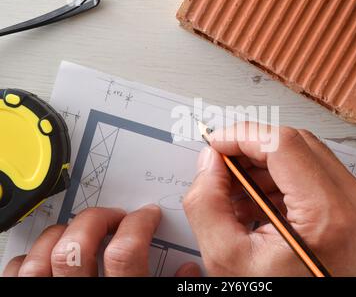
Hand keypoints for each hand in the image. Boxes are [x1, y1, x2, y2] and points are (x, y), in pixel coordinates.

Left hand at [3, 205, 199, 276]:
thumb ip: (174, 296)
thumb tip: (189, 272)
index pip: (125, 252)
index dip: (139, 223)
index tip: (145, 216)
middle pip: (77, 247)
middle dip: (98, 219)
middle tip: (114, 218)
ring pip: (41, 259)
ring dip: (62, 233)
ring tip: (80, 231)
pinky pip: (17, 276)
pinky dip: (31, 258)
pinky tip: (49, 257)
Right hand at [184, 122, 355, 275]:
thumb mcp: (228, 260)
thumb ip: (207, 203)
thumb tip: (209, 164)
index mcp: (329, 215)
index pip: (282, 144)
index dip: (241, 135)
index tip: (217, 142)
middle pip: (295, 144)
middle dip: (250, 149)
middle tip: (221, 165)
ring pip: (305, 156)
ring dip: (264, 165)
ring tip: (234, 190)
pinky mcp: (355, 212)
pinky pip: (314, 177)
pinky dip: (281, 181)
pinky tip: (257, 201)